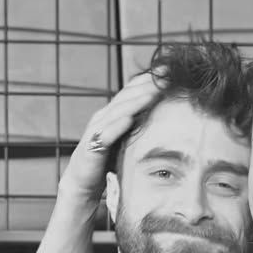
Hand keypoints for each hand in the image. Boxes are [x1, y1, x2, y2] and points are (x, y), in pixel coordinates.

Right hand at [62, 71, 166, 200]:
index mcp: (113, 113)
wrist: (82, 182)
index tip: (168, 70)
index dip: (148, 79)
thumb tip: (170, 121)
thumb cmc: (108, 159)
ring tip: (153, 93)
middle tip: (165, 76)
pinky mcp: (91, 147)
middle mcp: (104, 117)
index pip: (131, 91)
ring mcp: (96, 130)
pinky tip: (129, 119)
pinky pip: (105, 135)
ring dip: (135, 101)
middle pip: (126, 96)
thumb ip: (141, 128)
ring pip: (117, 111)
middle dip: (146, 85)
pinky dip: (117, 126)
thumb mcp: (128, 139)